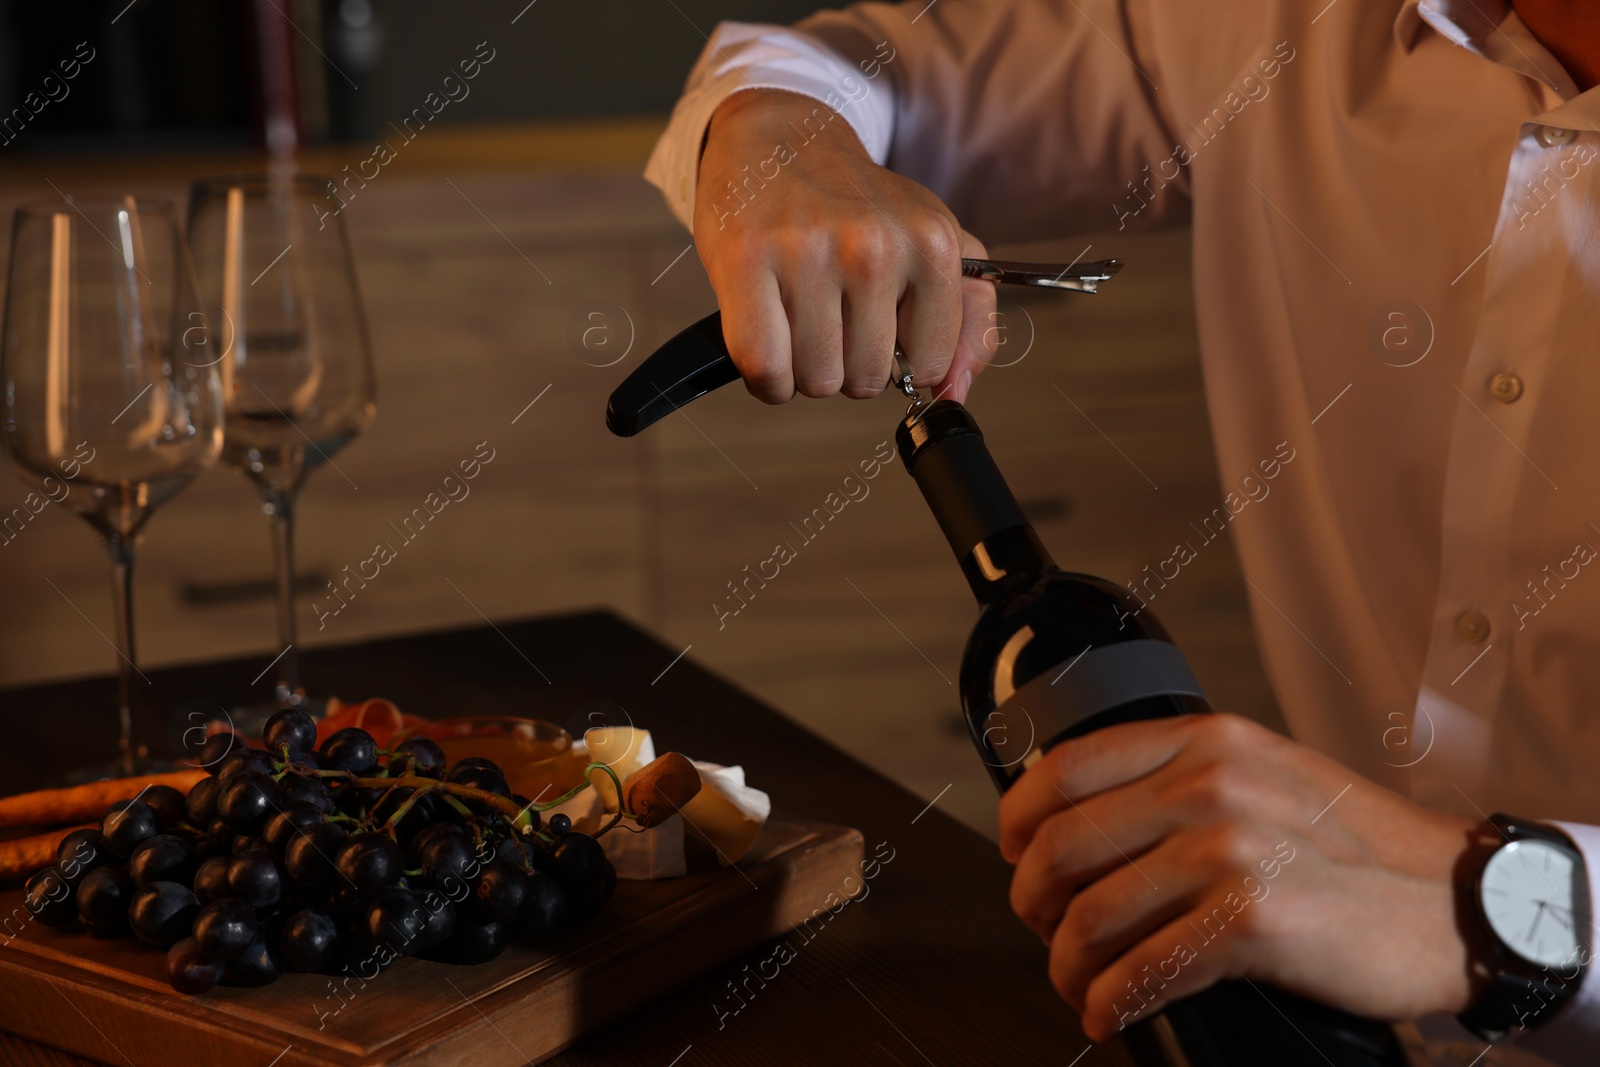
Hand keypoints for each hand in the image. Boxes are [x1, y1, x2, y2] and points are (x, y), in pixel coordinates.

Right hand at [695, 88, 996, 404]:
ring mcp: (808, 252)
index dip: (899, 360)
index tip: (880, 327)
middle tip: (833, 319)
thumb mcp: (935, 244)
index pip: (928, 366)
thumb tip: (953, 393)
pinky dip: (766, 378)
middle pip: (866, 381)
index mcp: (932, 243)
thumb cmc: (857, 206)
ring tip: (800, 320)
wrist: (781, 139)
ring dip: (803, 370)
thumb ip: (969, 321)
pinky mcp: (747, 260)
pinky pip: (764, 368)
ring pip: (814, 381)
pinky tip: (770, 342)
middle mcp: (874, 246)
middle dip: (847, 366)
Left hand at [997, 713, 1481, 1040]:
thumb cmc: (1356, 846)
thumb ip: (1184, 778)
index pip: (1065, 768)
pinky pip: (1142, 972)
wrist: (1456, 901)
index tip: (1015, 855)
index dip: (1018, 819)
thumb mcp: (1265, 774)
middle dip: (1034, 903)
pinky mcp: (1252, 923)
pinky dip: (1110, 1002)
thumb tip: (1090, 819)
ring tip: (1080, 984)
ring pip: (1091, 917)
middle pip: (1061, 847)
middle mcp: (1209, 784)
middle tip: (1048, 932)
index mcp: (1204, 740)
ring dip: (1068, 965)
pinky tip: (1110, 1012)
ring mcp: (1230, 851)